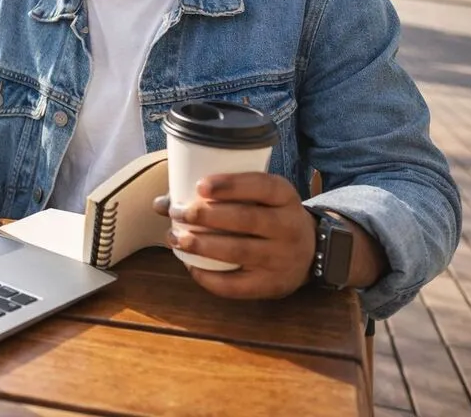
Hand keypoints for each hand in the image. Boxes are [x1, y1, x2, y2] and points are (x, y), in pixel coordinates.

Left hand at [153, 172, 316, 299]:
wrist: (309, 251)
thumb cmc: (268, 215)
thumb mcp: (256, 197)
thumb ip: (215, 195)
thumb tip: (160, 204)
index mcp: (285, 196)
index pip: (262, 186)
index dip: (231, 185)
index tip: (200, 186)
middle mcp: (289, 226)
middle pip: (246, 219)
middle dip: (206, 216)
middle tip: (177, 213)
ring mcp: (283, 258)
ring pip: (239, 251)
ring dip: (202, 245)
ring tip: (175, 238)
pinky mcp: (273, 285)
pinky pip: (238, 285)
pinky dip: (210, 278)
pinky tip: (191, 267)